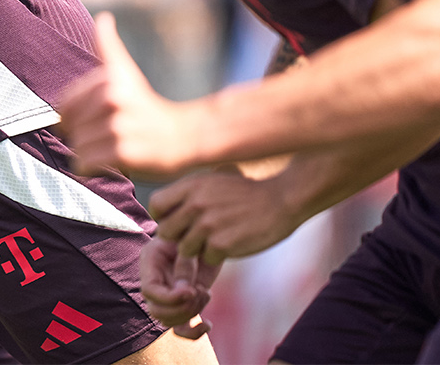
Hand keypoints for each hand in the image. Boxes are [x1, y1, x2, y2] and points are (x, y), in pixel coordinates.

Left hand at [59, 13, 200, 178]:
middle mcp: (112, 98)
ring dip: (90, 155)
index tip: (95, 120)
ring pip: (77, 148)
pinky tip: (113, 163)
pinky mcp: (124, 153)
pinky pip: (85, 165)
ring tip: (114, 148)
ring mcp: (119, 126)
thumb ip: (108, 45)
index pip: (64, 106)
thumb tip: (103, 17)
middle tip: (111, 136)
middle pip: (70, 128)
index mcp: (108, 79)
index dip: (73, 118)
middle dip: (84, 137)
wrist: (185, 137)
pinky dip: (93, 169)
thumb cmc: (147, 106)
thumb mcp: (126, 72)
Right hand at [138, 235, 219, 337]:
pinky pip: (182, 329)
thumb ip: (185, 263)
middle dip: (181, 308)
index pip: (149, 291)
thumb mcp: (189, 240)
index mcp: (150, 263)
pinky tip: (207, 324)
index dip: (169, 298)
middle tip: (201, 292)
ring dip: (190, 313)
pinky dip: (194, 333)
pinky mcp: (185, 303)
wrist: (208, 230)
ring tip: (205, 292)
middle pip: (156, 311)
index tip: (191, 291)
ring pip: (168, 322)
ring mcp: (169, 295)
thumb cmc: (197, 228)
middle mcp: (156, 282)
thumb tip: (185, 291)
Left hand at [151, 164, 302, 263]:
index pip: (156, 204)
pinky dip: (218, 257)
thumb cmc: (248, 192)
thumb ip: (190, 193)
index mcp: (191, 185)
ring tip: (218, 238)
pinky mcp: (222, 244)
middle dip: (180, 237)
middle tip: (198, 236)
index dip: (164, 216)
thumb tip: (164, 207)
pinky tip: (232, 244)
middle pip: (166, 231)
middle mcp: (195, 204)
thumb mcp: (214, 181)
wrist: (282, 199)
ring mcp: (208, 225)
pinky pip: (207, 259)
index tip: (177, 221)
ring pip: (185, 249)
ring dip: (200, 249)